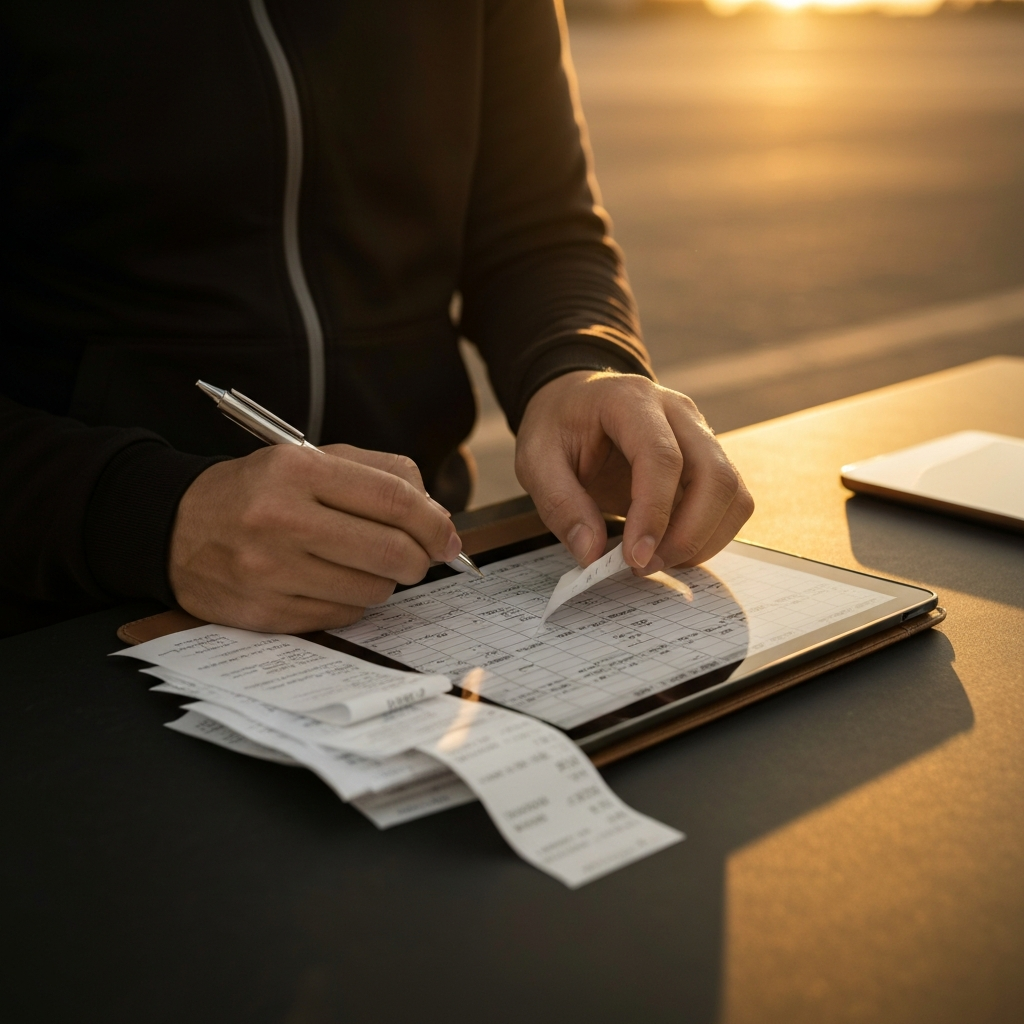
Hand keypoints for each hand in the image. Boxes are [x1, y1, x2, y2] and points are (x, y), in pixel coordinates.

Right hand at [168, 444, 460, 632]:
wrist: (176, 528)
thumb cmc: (258, 491)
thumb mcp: (310, 459)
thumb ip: (379, 474)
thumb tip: (437, 516)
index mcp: (297, 470)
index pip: (394, 500)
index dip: (435, 523)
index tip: (447, 538)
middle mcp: (281, 519)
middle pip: (392, 551)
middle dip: (419, 559)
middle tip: (417, 557)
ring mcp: (270, 571)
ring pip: (373, 590)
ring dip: (383, 581)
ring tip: (359, 563)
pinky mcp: (265, 613)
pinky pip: (343, 614)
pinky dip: (351, 601)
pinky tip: (330, 581)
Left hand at [515, 371, 753, 573]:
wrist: (576, 402)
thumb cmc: (558, 426)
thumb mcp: (535, 459)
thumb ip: (560, 504)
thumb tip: (591, 554)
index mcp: (631, 401)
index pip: (662, 457)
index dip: (655, 513)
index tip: (636, 558)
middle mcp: (678, 413)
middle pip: (715, 475)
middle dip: (687, 534)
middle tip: (644, 566)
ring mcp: (700, 435)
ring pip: (732, 492)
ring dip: (703, 539)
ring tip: (656, 561)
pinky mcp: (707, 461)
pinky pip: (729, 503)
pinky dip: (708, 535)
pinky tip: (671, 549)